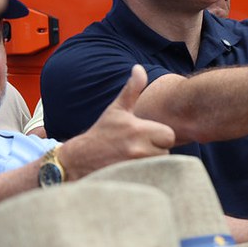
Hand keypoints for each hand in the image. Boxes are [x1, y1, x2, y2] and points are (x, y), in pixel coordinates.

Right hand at [61, 65, 175, 178]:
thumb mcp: (117, 110)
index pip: (169, 135)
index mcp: (138, 129)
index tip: (147, 135)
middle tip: (140, 147)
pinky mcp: (132, 179)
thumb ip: (132, 89)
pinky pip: (152, 177)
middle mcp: (138, 149)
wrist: (78, 161)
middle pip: (167, 151)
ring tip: (134, 158)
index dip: (160, 135)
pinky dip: (146, 174)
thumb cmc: (102, 133)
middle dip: (157, 149)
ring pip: (159, 165)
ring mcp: (135, 166)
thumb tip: (139, 68)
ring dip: (151, 162)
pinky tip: (133, 169)